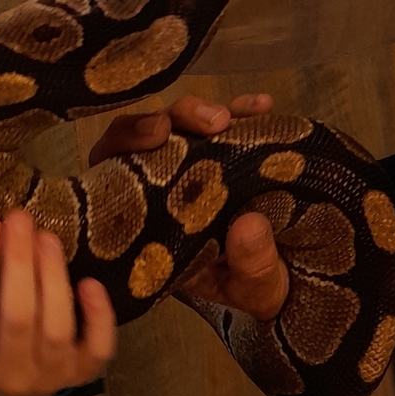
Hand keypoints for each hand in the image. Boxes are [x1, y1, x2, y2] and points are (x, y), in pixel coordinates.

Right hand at [0, 210, 115, 395]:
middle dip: (20, 261)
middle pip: (18, 316)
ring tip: (47, 235)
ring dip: (53, 277)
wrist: (13, 382)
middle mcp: (10, 376)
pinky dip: (98, 317)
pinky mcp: (84, 373)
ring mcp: (51, 377)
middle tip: (19, 216)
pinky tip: (90, 282)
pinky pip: (97, 349)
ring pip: (56, 328)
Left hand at [89, 93, 289, 319]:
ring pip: (179, 120)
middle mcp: (159, 180)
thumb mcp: (251, 290)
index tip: (158, 132)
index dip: (128, 140)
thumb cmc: (247, 285)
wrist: (278, 280)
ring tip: (232, 117)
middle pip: (145, 133)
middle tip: (210, 122)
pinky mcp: (223, 150)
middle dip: (173, 117)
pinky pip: (226, 121)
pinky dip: (242, 110)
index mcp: (145, 215)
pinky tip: (261, 104)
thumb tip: (249, 224)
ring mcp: (190, 160)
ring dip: (203, 111)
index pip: (116, 165)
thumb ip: (249, 268)